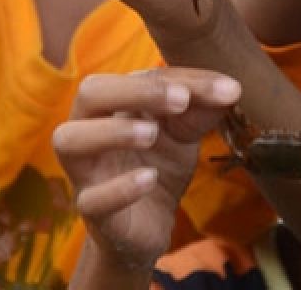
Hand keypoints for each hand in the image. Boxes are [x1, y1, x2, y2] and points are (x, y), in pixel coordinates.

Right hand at [54, 68, 241, 270]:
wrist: (150, 224)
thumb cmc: (159, 163)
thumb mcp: (184, 132)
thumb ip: (201, 108)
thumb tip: (231, 88)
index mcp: (114, 102)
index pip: (140, 76)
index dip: (181, 79)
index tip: (224, 89)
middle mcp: (90, 128)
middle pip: (90, 93)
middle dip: (134, 91)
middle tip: (180, 99)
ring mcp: (86, 170)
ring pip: (69, 140)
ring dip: (112, 132)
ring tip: (151, 133)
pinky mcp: (92, 210)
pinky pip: (90, 198)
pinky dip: (119, 187)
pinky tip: (149, 179)